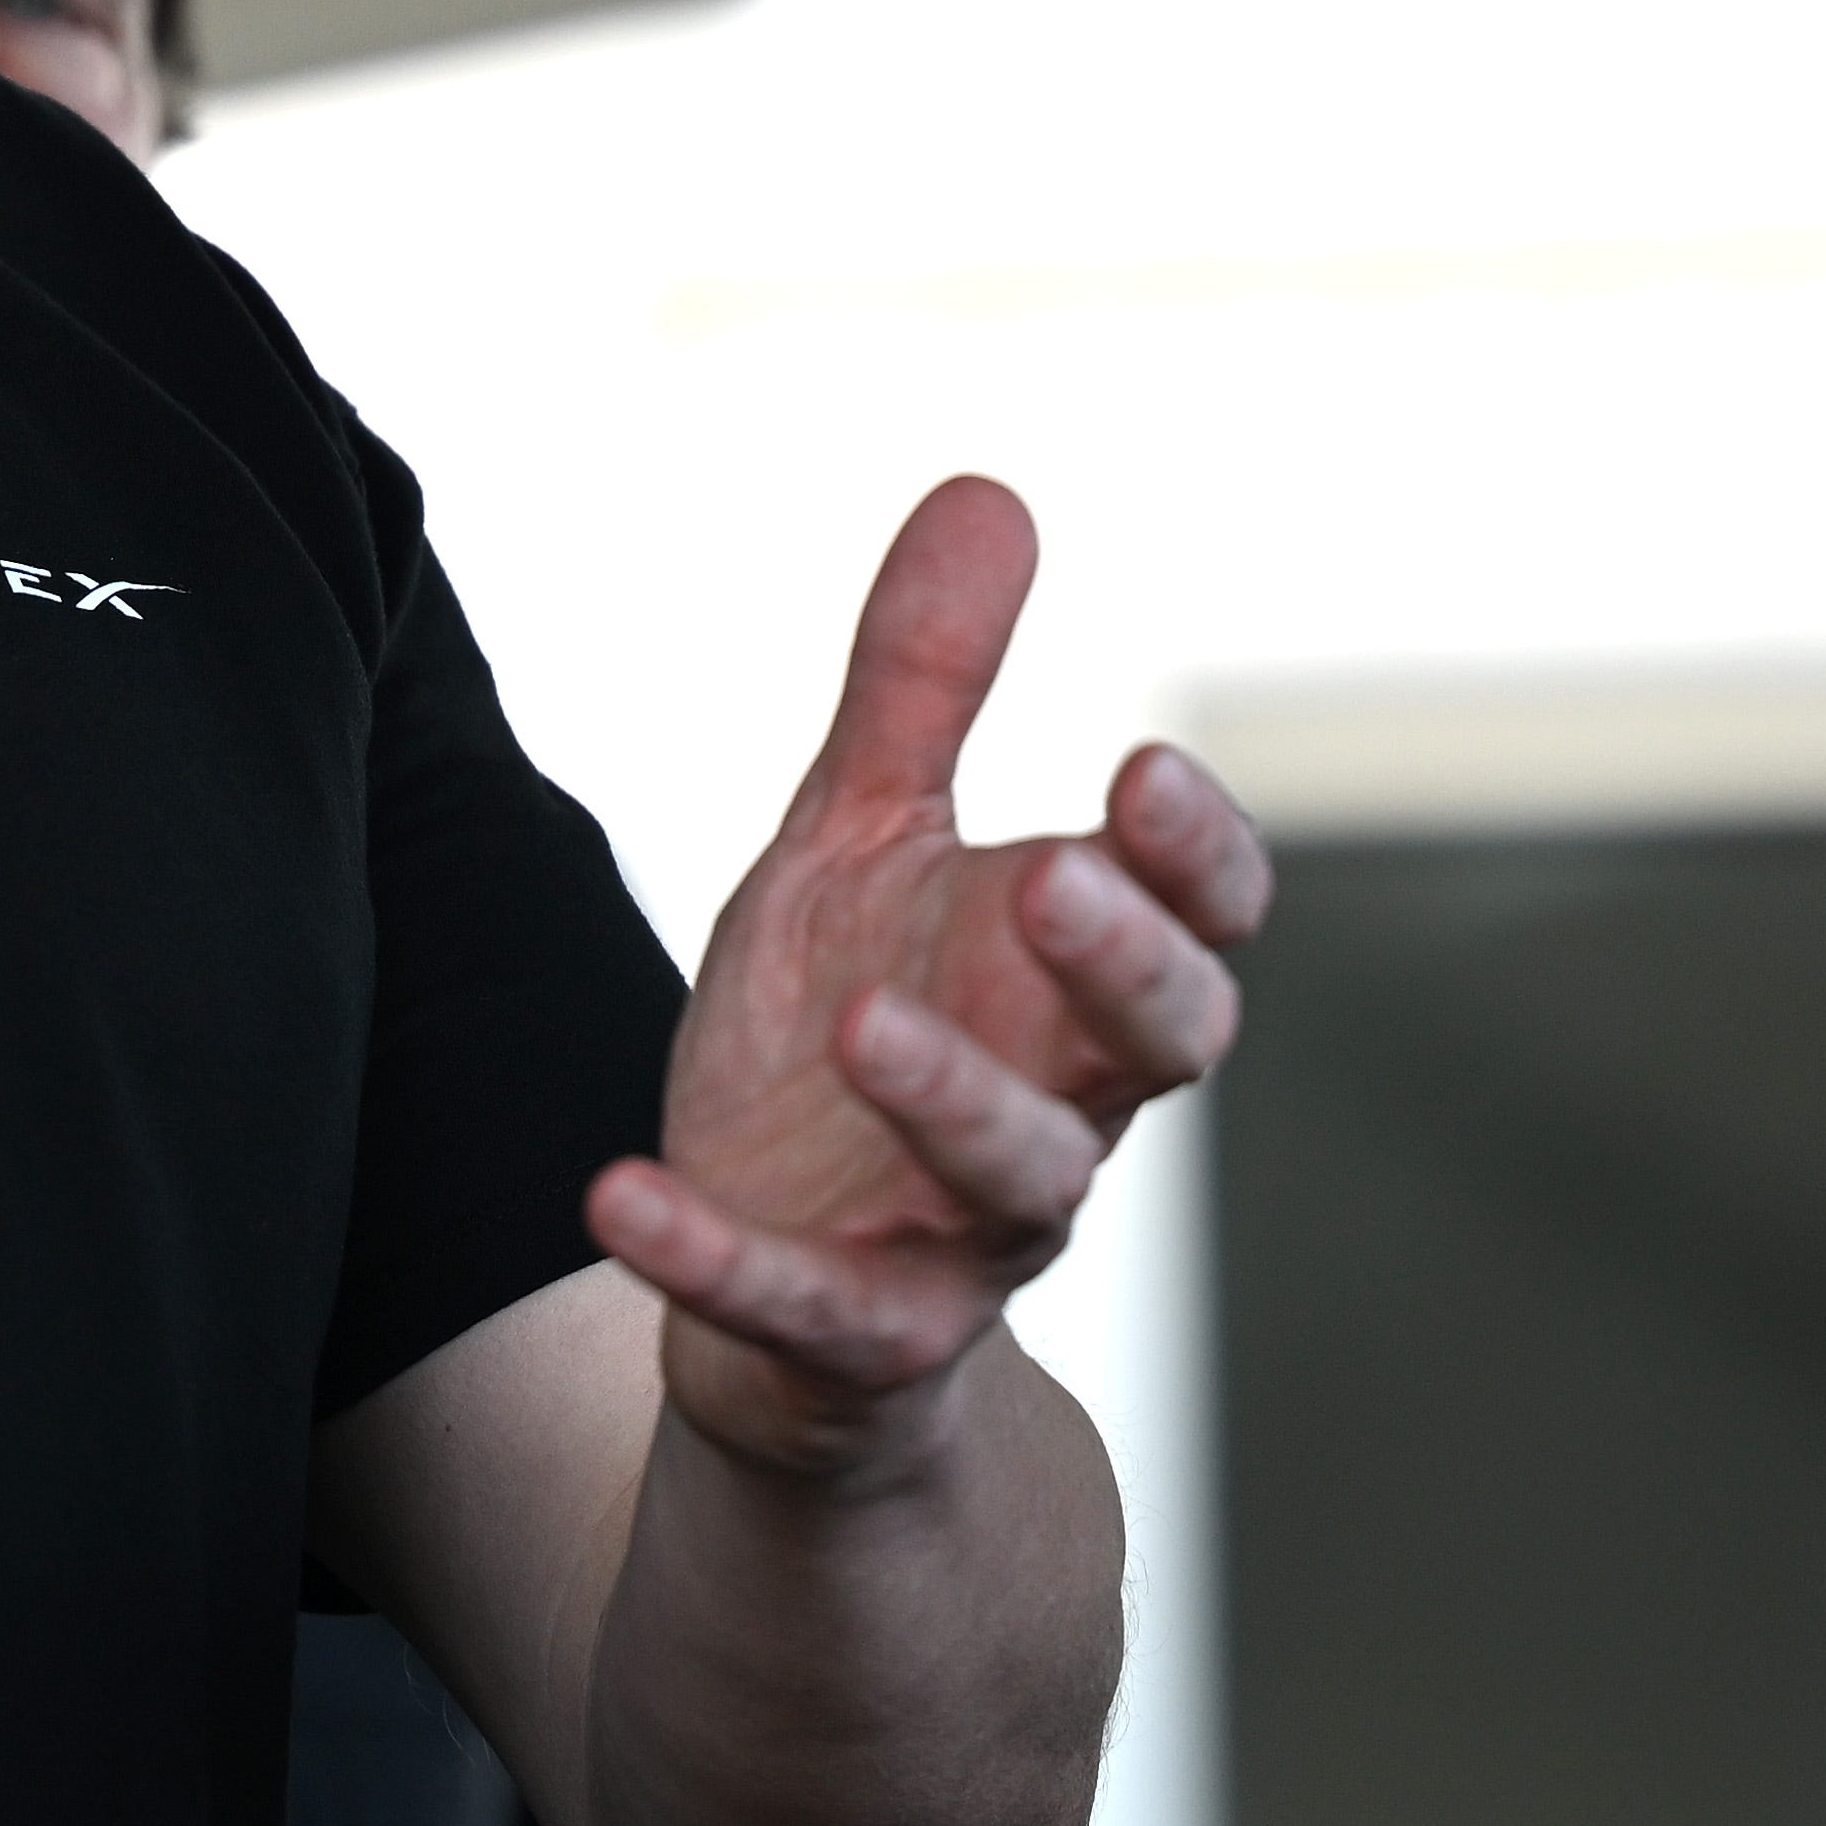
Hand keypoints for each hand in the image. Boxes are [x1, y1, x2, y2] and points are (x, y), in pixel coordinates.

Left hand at [595, 477, 1268, 1491]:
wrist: (765, 1283)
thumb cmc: (843, 1040)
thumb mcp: (861, 848)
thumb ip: (922, 690)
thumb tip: (989, 489)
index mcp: (1077, 984)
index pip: (1204, 919)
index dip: (1195, 855)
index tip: (1139, 768)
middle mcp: (1060, 1105)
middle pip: (1165, 1048)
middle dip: (1126, 966)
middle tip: (1058, 878)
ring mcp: (968, 1234)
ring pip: (1025, 1182)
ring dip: (954, 1105)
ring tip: (865, 1021)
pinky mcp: (858, 1335)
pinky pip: (812, 1312)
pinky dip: (719, 1266)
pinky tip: (621, 1199)